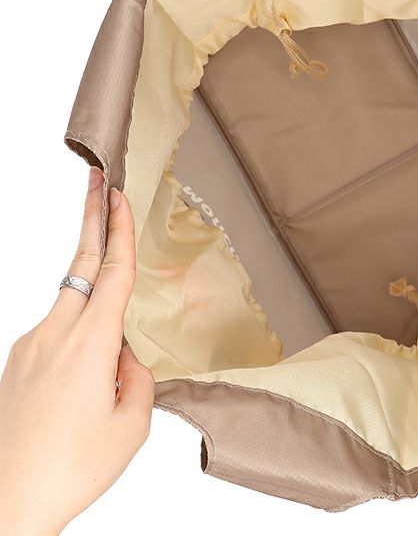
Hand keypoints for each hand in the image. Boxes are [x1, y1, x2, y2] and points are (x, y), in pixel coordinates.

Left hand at [0, 168, 153, 535]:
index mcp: (89, 345)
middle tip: (96, 180)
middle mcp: (53, 336)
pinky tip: (84, 385)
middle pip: (80, 264)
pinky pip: (57, 334)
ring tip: (107, 365)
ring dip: (95, 302)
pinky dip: (79, 339)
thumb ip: (138, 376)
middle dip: (91, 218)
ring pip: (71, 304)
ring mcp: (28, 348)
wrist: (6, 506)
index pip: (111, 272)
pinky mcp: (16, 364)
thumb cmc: (70, 469)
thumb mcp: (131, 425)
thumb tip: (126, 356)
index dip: (117, 229)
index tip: (116, 193)